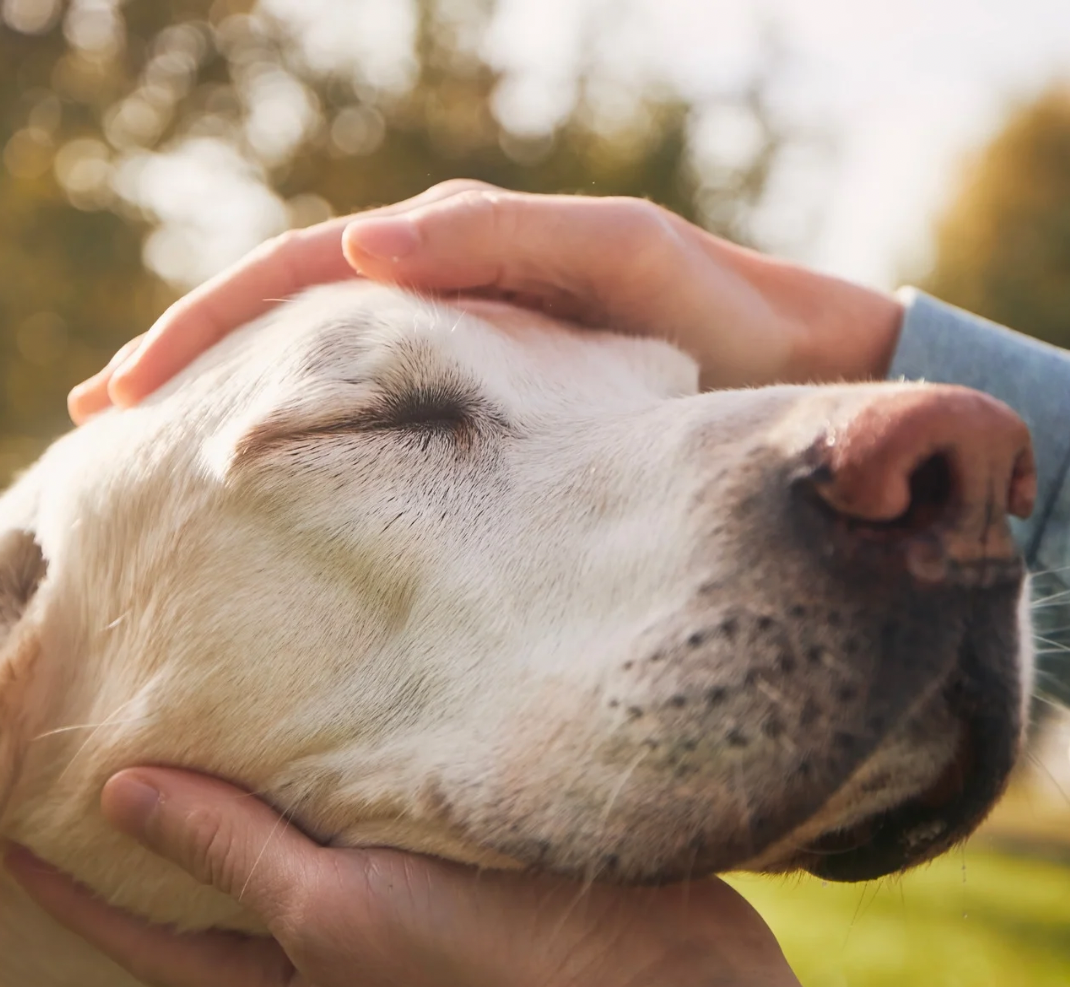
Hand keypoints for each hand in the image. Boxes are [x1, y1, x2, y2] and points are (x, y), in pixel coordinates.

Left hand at [5, 769, 820, 986]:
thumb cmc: (488, 970)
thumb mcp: (339, 914)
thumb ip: (235, 855)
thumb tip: (120, 794)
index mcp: (283, 984)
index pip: (135, 935)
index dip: (61, 885)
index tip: (4, 824)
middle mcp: (325, 957)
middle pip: (203, 902)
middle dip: (139, 848)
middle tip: (89, 766)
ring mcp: (391, 920)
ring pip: (283, 858)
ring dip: (232, 809)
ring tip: (190, 733)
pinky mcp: (451, 876)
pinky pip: (360, 826)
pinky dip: (323, 785)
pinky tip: (323, 729)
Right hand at [68, 182, 904, 421]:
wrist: (795, 372)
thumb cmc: (721, 320)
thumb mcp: (625, 263)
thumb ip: (510, 246)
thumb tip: (369, 251)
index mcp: (457, 257)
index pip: (299, 279)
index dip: (206, 329)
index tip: (126, 394)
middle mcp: (444, 297)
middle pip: (285, 319)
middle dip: (188, 364)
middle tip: (98, 423)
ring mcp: (463, 354)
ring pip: (320, 368)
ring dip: (231, 401)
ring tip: (150, 453)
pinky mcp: (492, 413)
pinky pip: (380, 415)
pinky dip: (311, 435)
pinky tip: (270, 481)